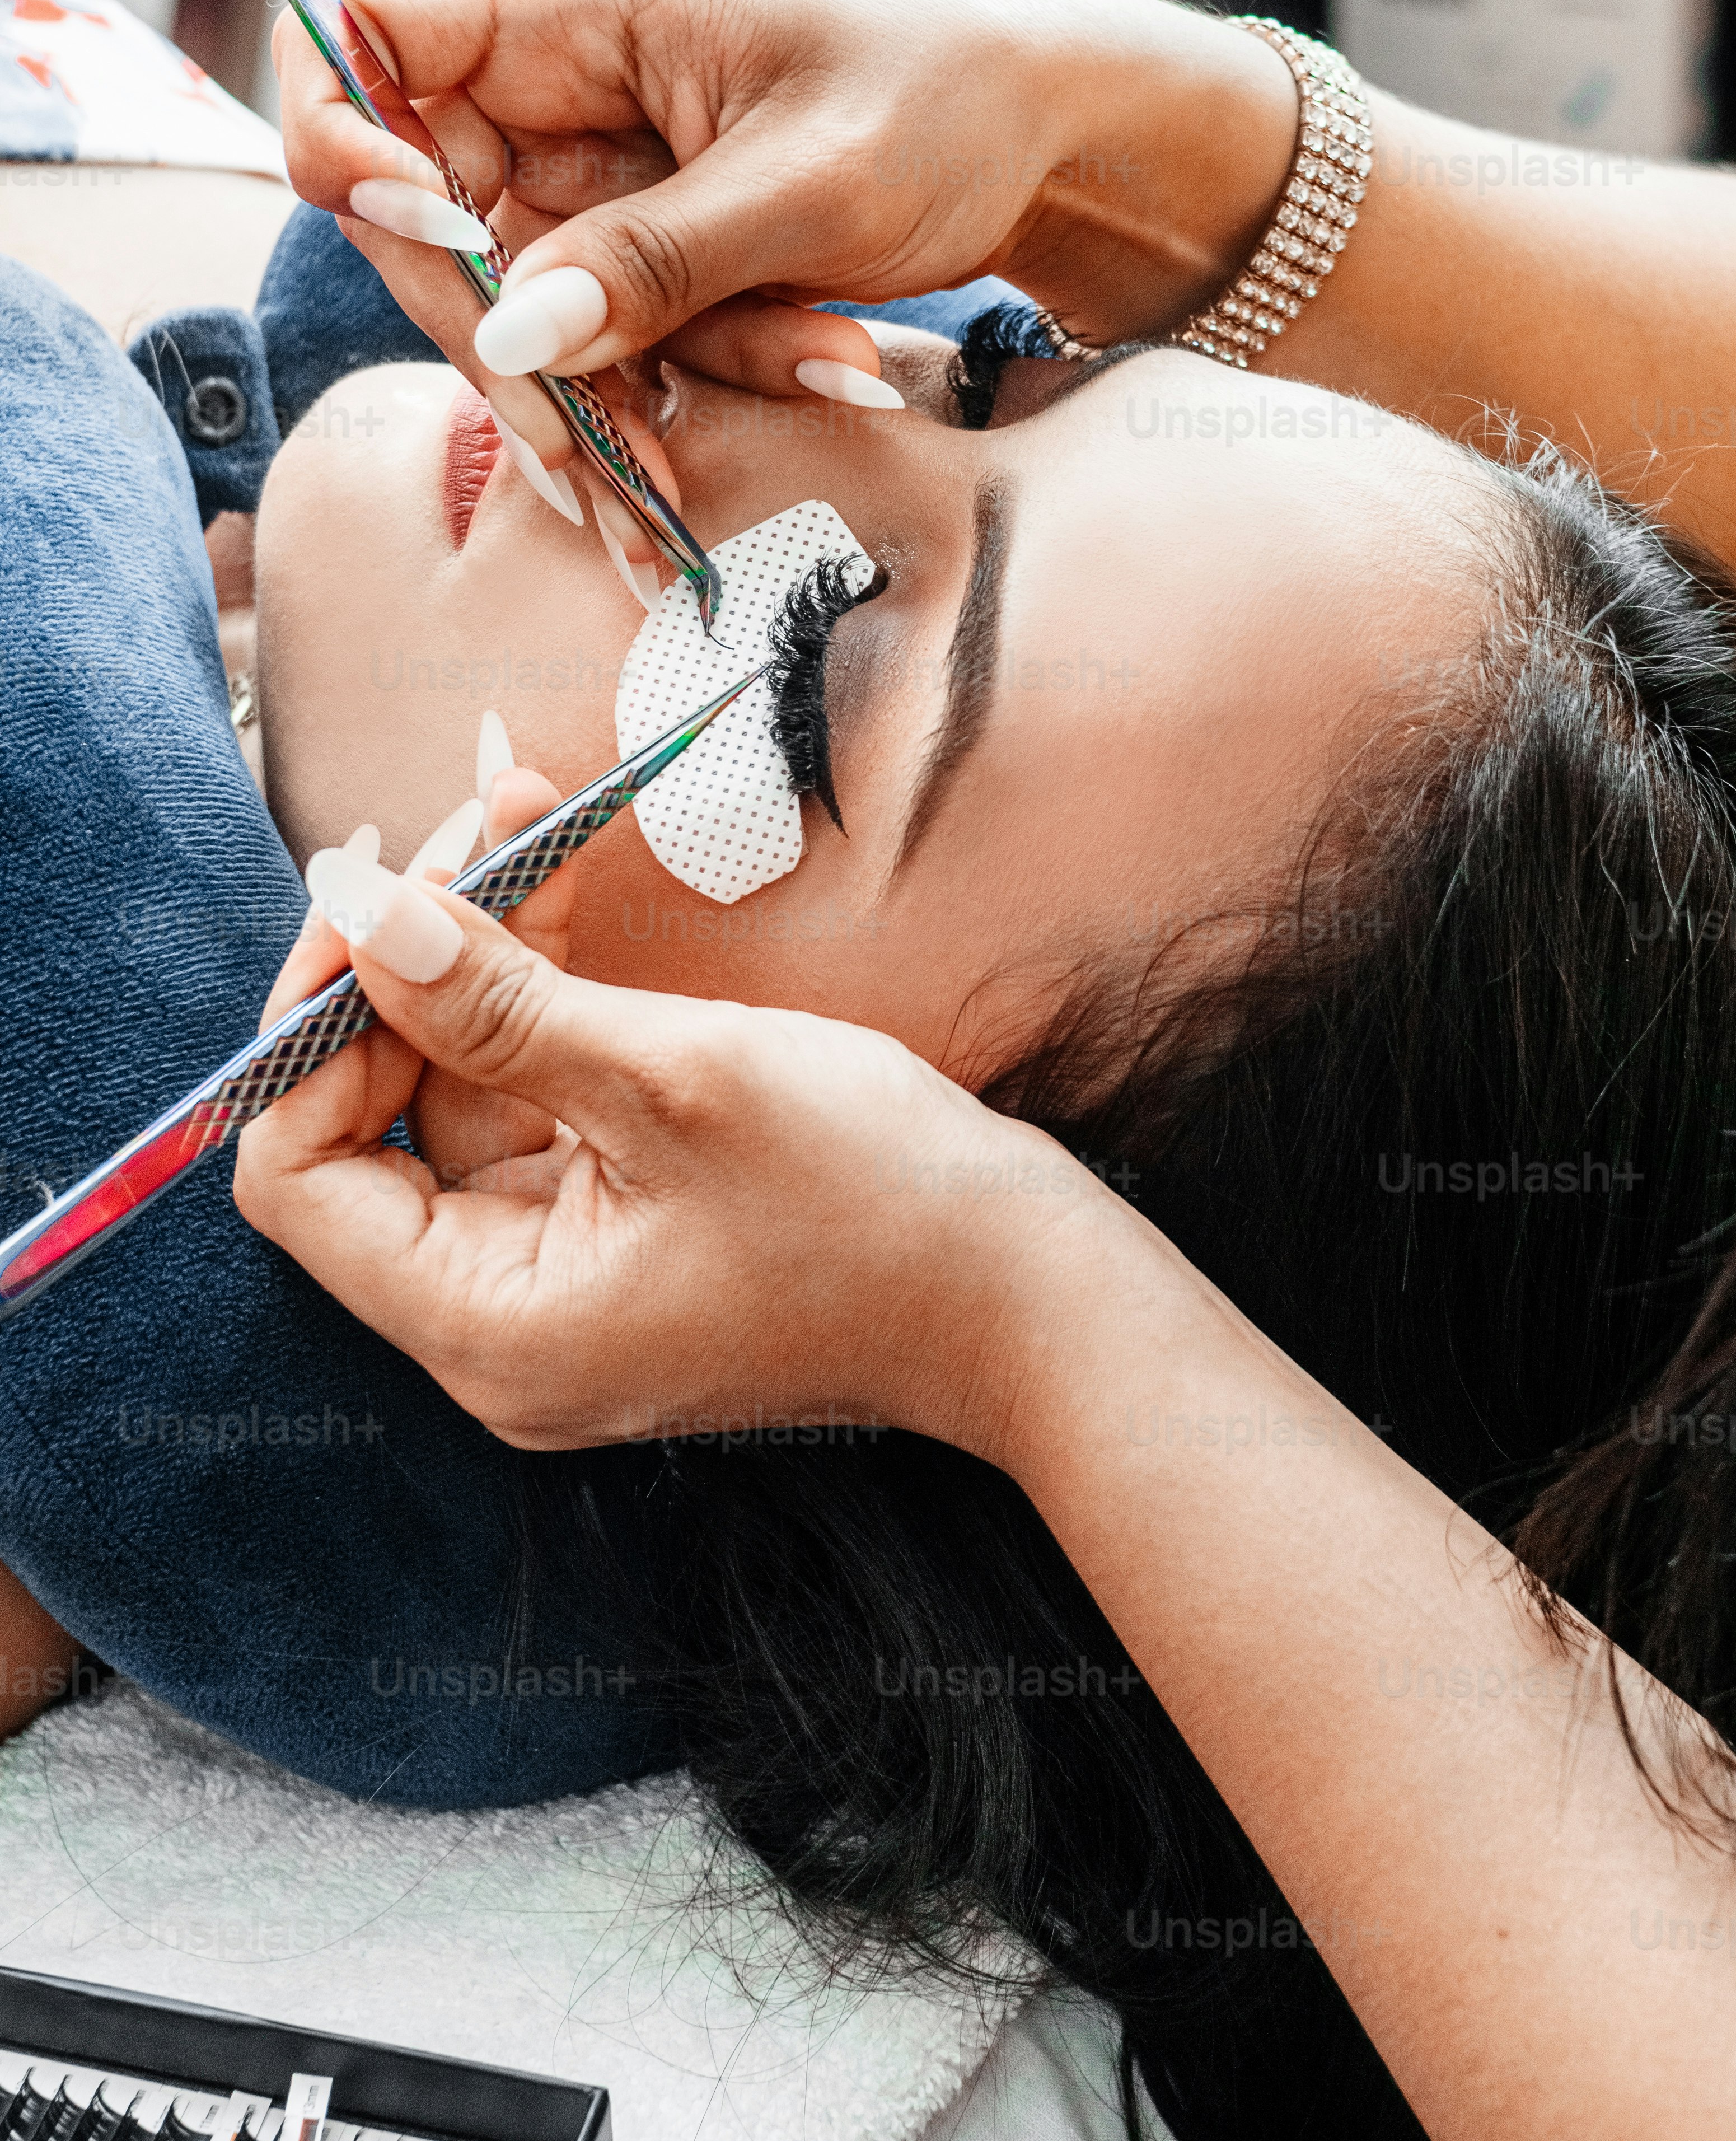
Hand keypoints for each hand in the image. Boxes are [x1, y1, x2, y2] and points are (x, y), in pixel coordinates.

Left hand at [233, 856, 1124, 1462]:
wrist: (1032, 1295)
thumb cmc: (878, 1205)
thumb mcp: (678, 1078)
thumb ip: (501, 1005)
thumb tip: (367, 921)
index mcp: (489, 1325)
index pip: (298, 1177)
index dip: (310, 1027)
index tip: (367, 898)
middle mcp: (500, 1325)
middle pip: (371, 1129)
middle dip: (403, 967)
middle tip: (453, 829)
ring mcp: (563, 1285)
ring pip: (458, 1099)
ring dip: (476, 959)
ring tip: (513, 815)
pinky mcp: (621, 1237)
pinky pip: (538, 1109)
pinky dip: (539, 1003)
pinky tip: (556, 886)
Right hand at [275, 0, 1292, 416]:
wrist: (1059, 121)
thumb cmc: (951, 84)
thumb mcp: (815, 177)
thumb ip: (659, 259)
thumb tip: (514, 330)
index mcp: (567, 10)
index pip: (356, 36)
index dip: (348, 137)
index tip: (433, 231)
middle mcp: (553, 94)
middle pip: (424, 227)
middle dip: (509, 348)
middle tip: (598, 451)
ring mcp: (592, 184)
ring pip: (524, 317)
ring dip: (619, 406)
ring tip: (726, 462)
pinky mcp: (643, 259)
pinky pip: (615, 349)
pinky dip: (694, 397)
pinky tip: (822, 387)